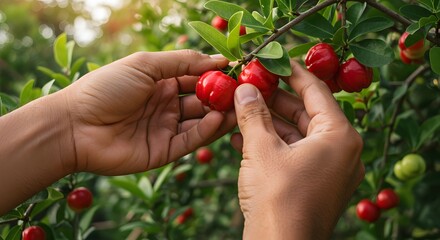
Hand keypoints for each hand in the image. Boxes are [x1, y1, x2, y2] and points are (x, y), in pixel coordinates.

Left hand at [65, 50, 235, 174]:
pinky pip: (191, 140)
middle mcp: (166, 105)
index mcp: (160, 82)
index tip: (239, 72)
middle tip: (246, 93)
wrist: (74, 126)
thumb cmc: (106, 88)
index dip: (216, 76)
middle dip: (223, 96)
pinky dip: (206, 131)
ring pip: (201, 121)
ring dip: (220, 114)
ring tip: (240, 107)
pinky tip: (219, 119)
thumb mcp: (145, 64)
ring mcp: (166, 128)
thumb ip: (183, 62)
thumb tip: (218, 60)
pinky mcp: (165, 151)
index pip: (196, 78)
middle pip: (202, 101)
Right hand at [231, 61, 363, 238]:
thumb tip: (244, 88)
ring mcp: (328, 170)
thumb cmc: (278, 197)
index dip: (292, 72)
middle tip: (251, 84)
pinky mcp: (313, 184)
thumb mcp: (262, 150)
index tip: (273, 59)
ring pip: (296, 135)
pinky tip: (240, 138)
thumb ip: (253, 114)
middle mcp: (340, 151)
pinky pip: (293, 154)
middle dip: (275, 99)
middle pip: (306, 112)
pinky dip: (270, 144)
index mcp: (339, 136)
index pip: (316, 91)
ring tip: (241, 108)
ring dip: (267, 122)